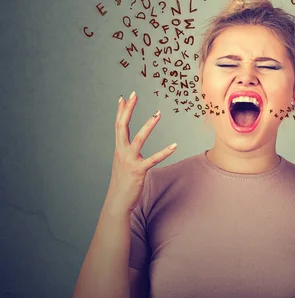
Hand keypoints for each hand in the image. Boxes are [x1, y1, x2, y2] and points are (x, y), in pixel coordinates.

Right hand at [105, 92, 177, 214]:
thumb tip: (127, 141)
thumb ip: (124, 150)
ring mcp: (129, 161)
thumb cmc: (122, 181)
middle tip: (134, 95)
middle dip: (128, 110)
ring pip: (138, 139)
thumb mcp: (121, 161)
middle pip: (122, 126)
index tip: (123, 97)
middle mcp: (121, 152)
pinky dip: (164, 152)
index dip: (121, 111)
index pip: (118, 125)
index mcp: (118, 148)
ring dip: (148, 125)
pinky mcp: (138, 171)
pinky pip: (153, 159)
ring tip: (158, 113)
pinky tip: (174, 145)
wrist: (117, 202)